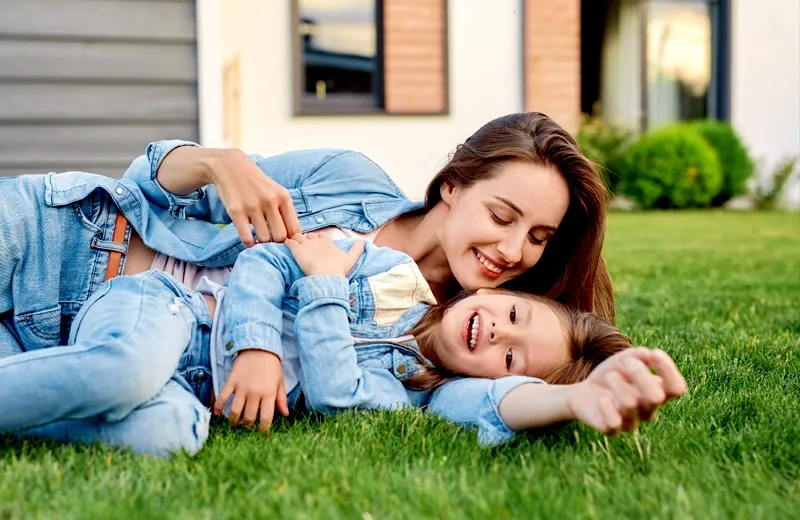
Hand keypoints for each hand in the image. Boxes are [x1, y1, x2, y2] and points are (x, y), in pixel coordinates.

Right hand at [207, 149, 301, 246]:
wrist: (231, 167)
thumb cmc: (257, 183)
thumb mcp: (276, 191)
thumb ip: (285, 211)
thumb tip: (294, 236)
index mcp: (283, 197)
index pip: (294, 228)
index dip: (292, 240)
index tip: (286, 243)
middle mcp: (270, 202)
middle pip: (281, 236)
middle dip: (277, 243)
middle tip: (272, 242)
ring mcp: (253, 207)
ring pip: (264, 238)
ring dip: (262, 243)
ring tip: (260, 240)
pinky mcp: (236, 212)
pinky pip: (246, 237)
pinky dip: (249, 244)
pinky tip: (250, 241)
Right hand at [213, 349, 289, 433]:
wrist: (258, 346)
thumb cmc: (271, 365)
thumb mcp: (280, 381)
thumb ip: (281, 399)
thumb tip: (285, 414)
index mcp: (269, 393)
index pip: (266, 418)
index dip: (263, 430)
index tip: (262, 436)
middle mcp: (255, 392)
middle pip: (249, 417)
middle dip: (248, 426)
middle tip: (247, 429)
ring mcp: (242, 387)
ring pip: (235, 411)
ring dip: (234, 421)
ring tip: (235, 424)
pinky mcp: (231, 381)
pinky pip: (223, 397)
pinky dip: (219, 407)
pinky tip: (218, 414)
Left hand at [285, 233, 364, 276]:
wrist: (326, 276)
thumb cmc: (338, 269)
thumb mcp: (351, 259)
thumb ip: (357, 250)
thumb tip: (363, 242)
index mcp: (328, 242)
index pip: (321, 236)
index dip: (318, 239)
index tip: (317, 244)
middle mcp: (316, 240)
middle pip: (309, 235)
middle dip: (306, 240)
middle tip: (305, 247)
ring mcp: (305, 244)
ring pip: (298, 236)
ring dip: (296, 240)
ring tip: (294, 246)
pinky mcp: (296, 250)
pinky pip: (289, 242)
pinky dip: (287, 243)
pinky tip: (286, 246)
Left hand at [568, 348, 685, 434]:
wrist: (583, 394)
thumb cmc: (610, 375)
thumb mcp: (623, 360)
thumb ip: (637, 356)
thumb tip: (648, 355)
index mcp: (658, 393)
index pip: (676, 388)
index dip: (669, 370)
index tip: (655, 353)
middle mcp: (648, 410)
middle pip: (656, 397)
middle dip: (640, 374)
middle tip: (626, 362)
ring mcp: (631, 422)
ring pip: (631, 404)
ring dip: (618, 383)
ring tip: (610, 376)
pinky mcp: (611, 430)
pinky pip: (614, 423)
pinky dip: (607, 407)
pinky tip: (603, 399)